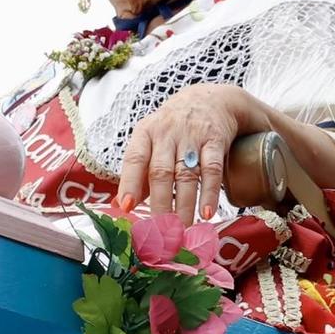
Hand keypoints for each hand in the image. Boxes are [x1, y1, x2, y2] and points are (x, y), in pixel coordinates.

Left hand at [118, 83, 264, 224]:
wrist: (211, 99)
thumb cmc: (173, 130)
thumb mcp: (152, 143)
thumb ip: (138, 175)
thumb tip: (119, 206)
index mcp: (145, 134)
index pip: (134, 159)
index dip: (129, 183)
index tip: (126, 208)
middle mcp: (166, 133)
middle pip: (161, 172)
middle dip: (160, 205)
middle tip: (160, 233)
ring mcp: (191, 135)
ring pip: (186, 174)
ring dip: (184, 205)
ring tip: (182, 230)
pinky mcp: (215, 139)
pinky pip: (211, 168)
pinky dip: (209, 192)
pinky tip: (207, 213)